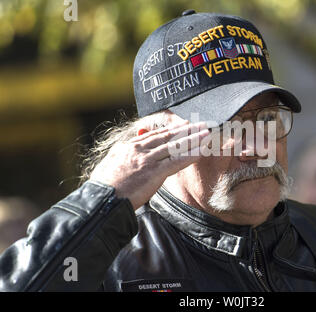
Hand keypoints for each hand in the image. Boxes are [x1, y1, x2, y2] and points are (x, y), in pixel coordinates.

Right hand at [89, 121, 209, 209]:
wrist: (101, 200)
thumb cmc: (104, 188)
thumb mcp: (110, 164)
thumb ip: (122, 153)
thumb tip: (127, 148)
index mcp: (128, 147)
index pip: (153, 135)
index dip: (170, 129)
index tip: (182, 125)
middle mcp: (139, 150)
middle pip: (167, 136)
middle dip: (185, 129)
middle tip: (199, 123)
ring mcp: (147, 160)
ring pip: (174, 146)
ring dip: (192, 138)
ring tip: (206, 132)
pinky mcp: (154, 173)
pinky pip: (176, 161)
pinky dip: (190, 155)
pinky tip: (201, 151)